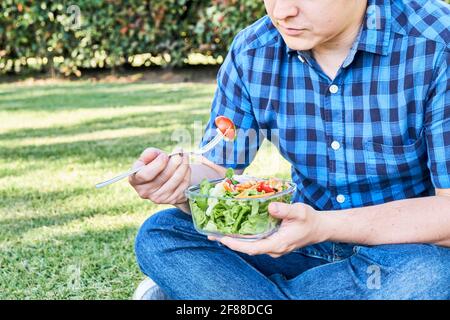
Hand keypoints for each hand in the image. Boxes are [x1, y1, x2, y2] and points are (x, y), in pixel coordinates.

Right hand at [128, 147, 190, 211]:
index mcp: (135, 180)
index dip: (157, 164)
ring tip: (185, 156)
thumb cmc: (154, 164)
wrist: (163, 176)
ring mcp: (159, 198)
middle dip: (174, 162)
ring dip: (183, 165)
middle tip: (179, 151)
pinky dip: (187, 173)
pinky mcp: (172, 199)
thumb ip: (150, 154)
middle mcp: (145, 192)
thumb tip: (159, 155)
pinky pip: (183, 184)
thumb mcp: (149, 157)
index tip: (164, 155)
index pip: (145, 175)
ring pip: (176, 180)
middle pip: (163, 177)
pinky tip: (186, 166)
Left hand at [209, 202, 328, 257]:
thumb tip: (270, 207)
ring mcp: (271, 247)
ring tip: (217, 231)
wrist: (318, 228)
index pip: (252, 248)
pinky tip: (234, 229)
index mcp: (278, 243)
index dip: (237, 245)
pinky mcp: (271, 242)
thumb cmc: (309, 219)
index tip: (223, 239)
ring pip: (249, 245)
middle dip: (229, 242)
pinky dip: (242, 236)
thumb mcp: (299, 211)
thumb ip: (285, 210)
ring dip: (234, 239)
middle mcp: (272, 248)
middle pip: (247, 248)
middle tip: (212, 234)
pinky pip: (254, 242)